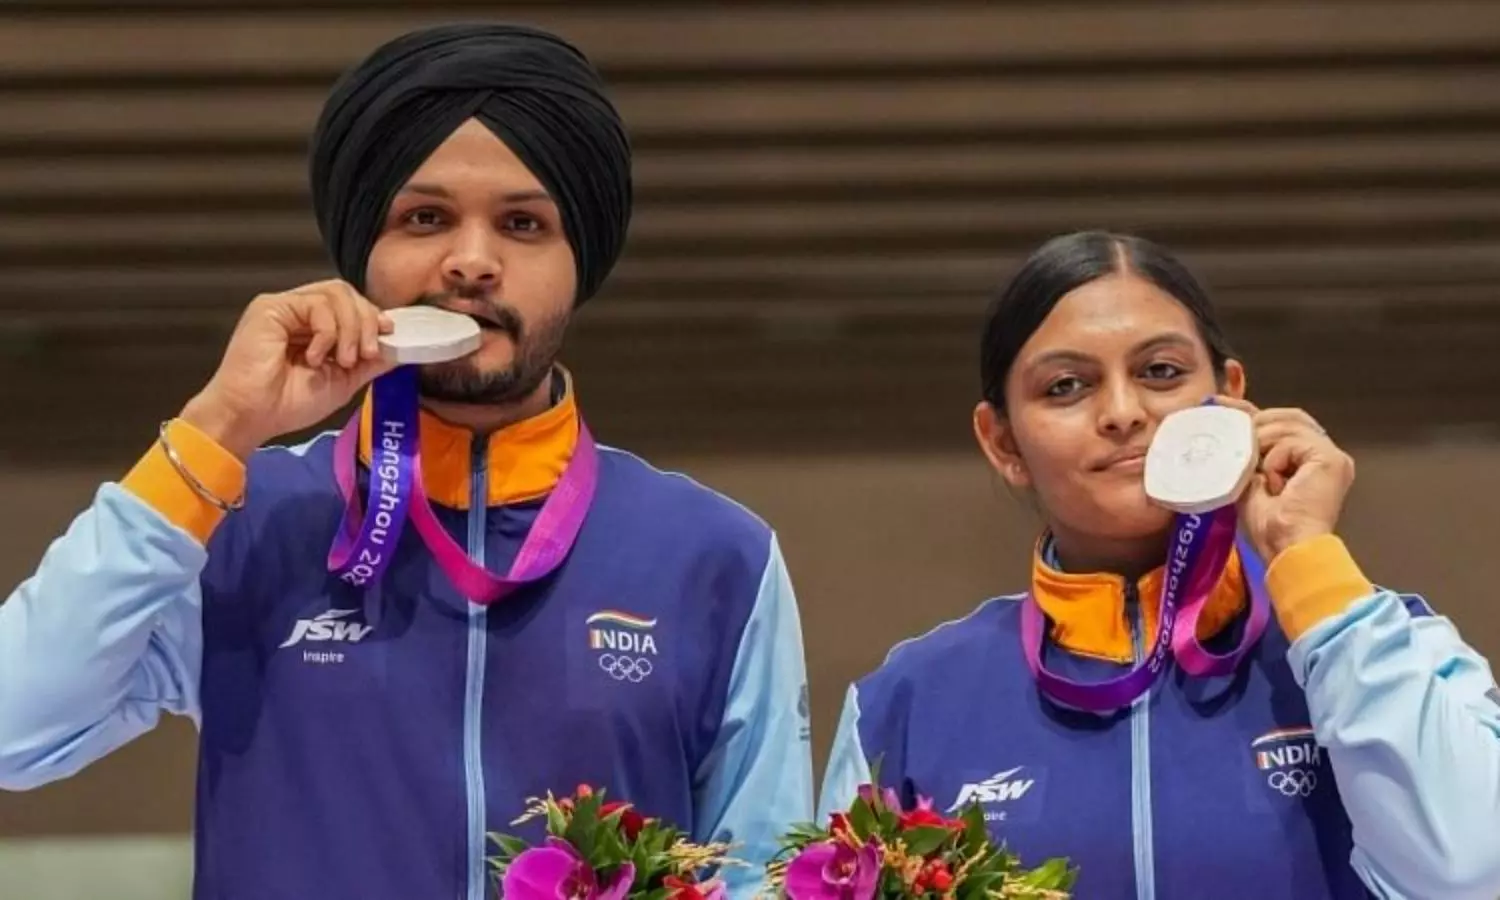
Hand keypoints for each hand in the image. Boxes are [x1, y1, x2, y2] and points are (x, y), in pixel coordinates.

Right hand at [180, 280, 395, 458]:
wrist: (252, 416)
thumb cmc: (288, 404)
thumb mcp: (342, 382)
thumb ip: (370, 362)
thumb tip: (399, 347)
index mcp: (315, 327)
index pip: (352, 305)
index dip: (373, 316)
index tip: (389, 335)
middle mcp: (300, 312)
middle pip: (347, 294)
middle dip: (367, 321)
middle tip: (367, 354)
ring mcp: (286, 307)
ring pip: (336, 294)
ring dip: (351, 327)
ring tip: (344, 359)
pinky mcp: (271, 307)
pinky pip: (315, 304)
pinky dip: (327, 331)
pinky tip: (316, 356)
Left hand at [1215, 396, 1354, 560]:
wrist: (1288, 549)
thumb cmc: (1269, 527)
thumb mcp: (1250, 479)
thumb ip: (1248, 454)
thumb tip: (1232, 427)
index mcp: (1311, 461)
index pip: (1285, 424)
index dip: (1255, 412)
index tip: (1223, 405)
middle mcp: (1326, 454)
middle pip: (1290, 417)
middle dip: (1257, 421)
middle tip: (1232, 431)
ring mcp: (1332, 455)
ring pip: (1288, 425)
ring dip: (1262, 444)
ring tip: (1255, 470)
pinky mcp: (1331, 459)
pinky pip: (1292, 441)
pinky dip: (1274, 459)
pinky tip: (1273, 482)